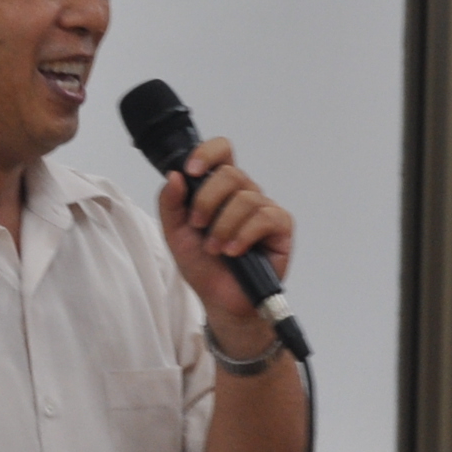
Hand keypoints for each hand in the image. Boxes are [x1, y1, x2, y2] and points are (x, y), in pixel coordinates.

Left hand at [155, 135, 294, 351]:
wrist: (221, 300)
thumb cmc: (203, 265)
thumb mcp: (176, 234)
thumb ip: (170, 204)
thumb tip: (174, 176)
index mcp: (220, 188)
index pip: (221, 151)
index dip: (207, 153)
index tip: (190, 171)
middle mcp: (244, 193)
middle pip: (230, 173)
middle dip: (207, 201)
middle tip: (198, 226)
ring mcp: (264, 208)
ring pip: (245, 198)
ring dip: (223, 226)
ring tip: (216, 249)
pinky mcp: (281, 226)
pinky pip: (264, 218)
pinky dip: (243, 235)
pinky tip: (234, 251)